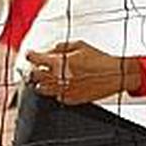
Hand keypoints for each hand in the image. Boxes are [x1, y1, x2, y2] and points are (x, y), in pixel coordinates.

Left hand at [26, 41, 143, 105]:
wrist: (116, 75)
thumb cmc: (100, 59)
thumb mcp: (80, 46)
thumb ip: (61, 47)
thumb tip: (49, 50)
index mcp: (61, 62)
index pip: (36, 59)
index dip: (30, 55)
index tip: (29, 54)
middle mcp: (60, 78)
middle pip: (34, 76)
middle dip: (32, 70)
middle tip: (34, 67)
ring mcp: (64, 90)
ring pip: (42, 89)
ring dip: (40, 83)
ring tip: (44, 78)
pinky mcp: (71, 100)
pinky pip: (55, 96)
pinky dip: (55, 91)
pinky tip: (60, 85)